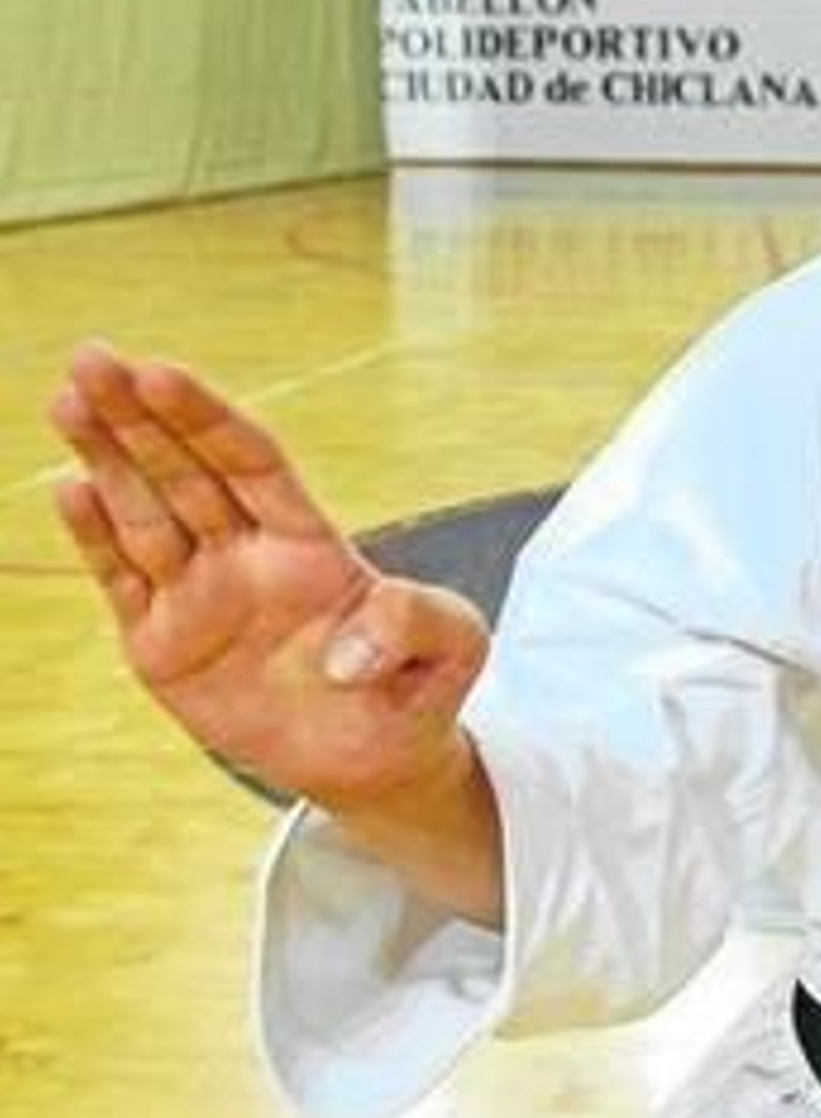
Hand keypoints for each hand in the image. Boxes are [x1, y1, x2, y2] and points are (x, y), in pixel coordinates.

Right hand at [49, 342, 489, 813]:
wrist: (375, 759)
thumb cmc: (417, 685)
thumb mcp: (454, 645)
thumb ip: (420, 623)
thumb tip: (348, 652)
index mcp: (312, 543)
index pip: (252, 463)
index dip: (207, 419)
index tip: (161, 373)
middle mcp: (248, 556)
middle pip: (188, 472)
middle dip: (140, 416)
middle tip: (92, 358)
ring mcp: (202, 595)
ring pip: (146, 513)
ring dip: (106, 458)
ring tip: (68, 398)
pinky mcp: (165, 645)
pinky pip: (125, 582)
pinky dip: (96, 537)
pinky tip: (70, 487)